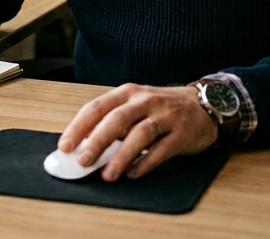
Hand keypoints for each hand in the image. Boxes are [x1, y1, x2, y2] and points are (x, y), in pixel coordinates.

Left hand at [57, 83, 218, 181]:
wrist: (204, 104)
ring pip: (140, 134)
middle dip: (97, 141)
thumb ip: (112, 125)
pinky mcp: (182, 132)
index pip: (97, 107)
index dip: (79, 127)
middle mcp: (145, 101)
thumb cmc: (161, 109)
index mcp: (127, 93)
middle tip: (83, 161)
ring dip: (121, 156)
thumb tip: (85, 148)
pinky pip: (162, 149)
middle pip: (117, 119)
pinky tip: (133, 174)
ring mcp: (165, 115)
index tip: (65, 147)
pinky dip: (146, 162)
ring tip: (108, 174)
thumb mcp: (135, 108)